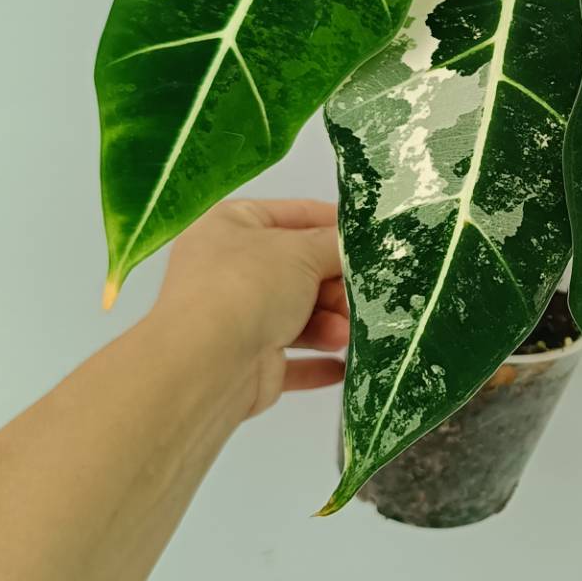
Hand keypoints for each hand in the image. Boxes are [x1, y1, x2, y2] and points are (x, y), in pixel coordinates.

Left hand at [153, 199, 349, 420]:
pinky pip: (294, 359)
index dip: (335, 225)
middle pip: (301, 270)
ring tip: (347, 334)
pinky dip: (321, 362)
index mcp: (232, 226)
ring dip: (332, 323)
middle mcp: (231, 269)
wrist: (206, 365)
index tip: (375, 238)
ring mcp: (239, 318)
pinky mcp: (251, 363)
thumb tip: (360, 245)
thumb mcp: (302, 251)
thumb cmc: (249, 287)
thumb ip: (337, 246)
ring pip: (301, 315)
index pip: (294, 215)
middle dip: (338, 285)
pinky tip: (345, 365)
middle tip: (364, 297)